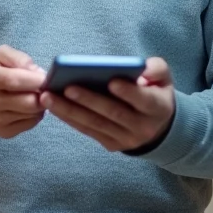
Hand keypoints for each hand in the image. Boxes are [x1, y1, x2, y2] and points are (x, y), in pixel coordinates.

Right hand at [0, 45, 47, 138]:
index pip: (17, 80)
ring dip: (40, 103)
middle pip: (30, 101)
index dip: (37, 79)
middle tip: (45, 87)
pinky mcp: (4, 132)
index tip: (48, 77)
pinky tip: (28, 106)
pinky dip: (35, 114)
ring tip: (34, 94)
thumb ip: (19, 58)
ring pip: (33, 113)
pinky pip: (31, 123)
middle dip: (43, 93)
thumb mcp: (0, 55)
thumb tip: (38, 72)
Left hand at [40, 57, 175, 152]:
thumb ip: (156, 69)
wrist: (158, 128)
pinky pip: (87, 130)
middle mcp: (142, 127)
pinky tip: (53, 107)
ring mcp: (125, 139)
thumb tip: (143, 68)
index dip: (129, 92)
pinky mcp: (110, 144)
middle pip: (113, 113)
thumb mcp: (164, 78)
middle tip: (67, 87)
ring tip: (48, 97)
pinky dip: (69, 118)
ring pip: (95, 123)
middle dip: (89, 100)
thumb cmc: (155, 93)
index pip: (143, 100)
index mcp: (158, 108)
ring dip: (69, 110)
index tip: (111, 82)